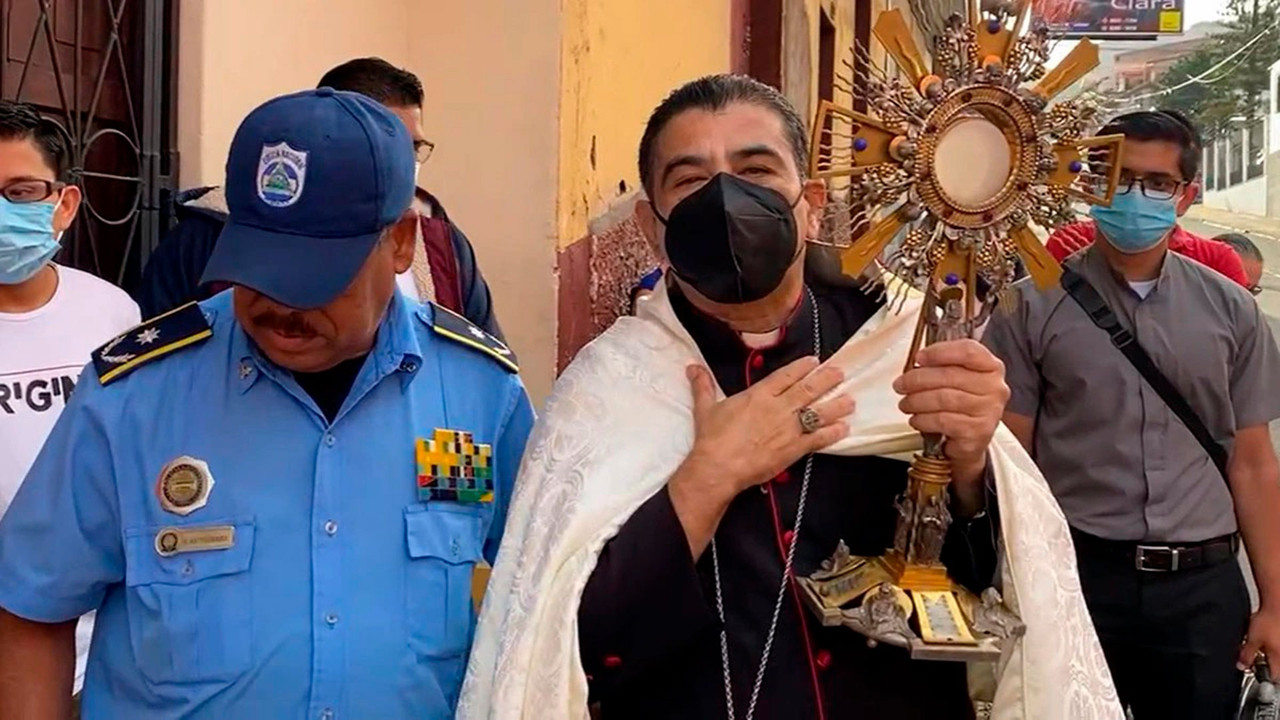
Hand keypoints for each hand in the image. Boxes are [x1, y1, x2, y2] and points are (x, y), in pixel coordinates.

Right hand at [681, 356, 852, 494]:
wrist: (718, 466)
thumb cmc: (712, 438)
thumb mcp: (706, 408)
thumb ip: (703, 385)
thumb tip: (691, 367)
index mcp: (759, 394)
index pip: (786, 375)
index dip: (802, 367)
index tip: (815, 360)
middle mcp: (778, 408)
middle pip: (808, 389)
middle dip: (827, 380)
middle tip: (840, 372)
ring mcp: (788, 428)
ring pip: (818, 412)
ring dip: (836, 405)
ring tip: (850, 400)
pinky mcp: (794, 449)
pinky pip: (818, 438)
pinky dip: (833, 433)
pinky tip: (844, 428)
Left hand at [893, 340, 1008, 507]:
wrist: (970, 438)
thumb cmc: (961, 404)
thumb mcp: (957, 378)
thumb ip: (942, 366)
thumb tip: (916, 364)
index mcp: (991, 367)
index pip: (968, 351)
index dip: (940, 352)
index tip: (919, 357)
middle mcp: (995, 388)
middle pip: (950, 375)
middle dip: (917, 379)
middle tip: (900, 385)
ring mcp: (989, 411)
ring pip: (943, 399)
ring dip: (916, 401)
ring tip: (906, 404)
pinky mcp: (978, 432)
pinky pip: (942, 421)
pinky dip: (923, 419)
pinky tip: (916, 419)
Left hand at [1239, 608, 1279, 678]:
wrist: (1277, 604)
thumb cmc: (1267, 619)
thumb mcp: (1252, 639)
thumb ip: (1247, 654)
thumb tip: (1241, 666)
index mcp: (1278, 657)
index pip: (1273, 677)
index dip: (1263, 676)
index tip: (1255, 672)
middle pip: (1278, 668)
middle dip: (1267, 666)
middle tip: (1257, 658)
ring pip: (1278, 658)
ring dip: (1271, 657)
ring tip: (1262, 647)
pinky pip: (1278, 648)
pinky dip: (1274, 647)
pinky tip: (1269, 640)